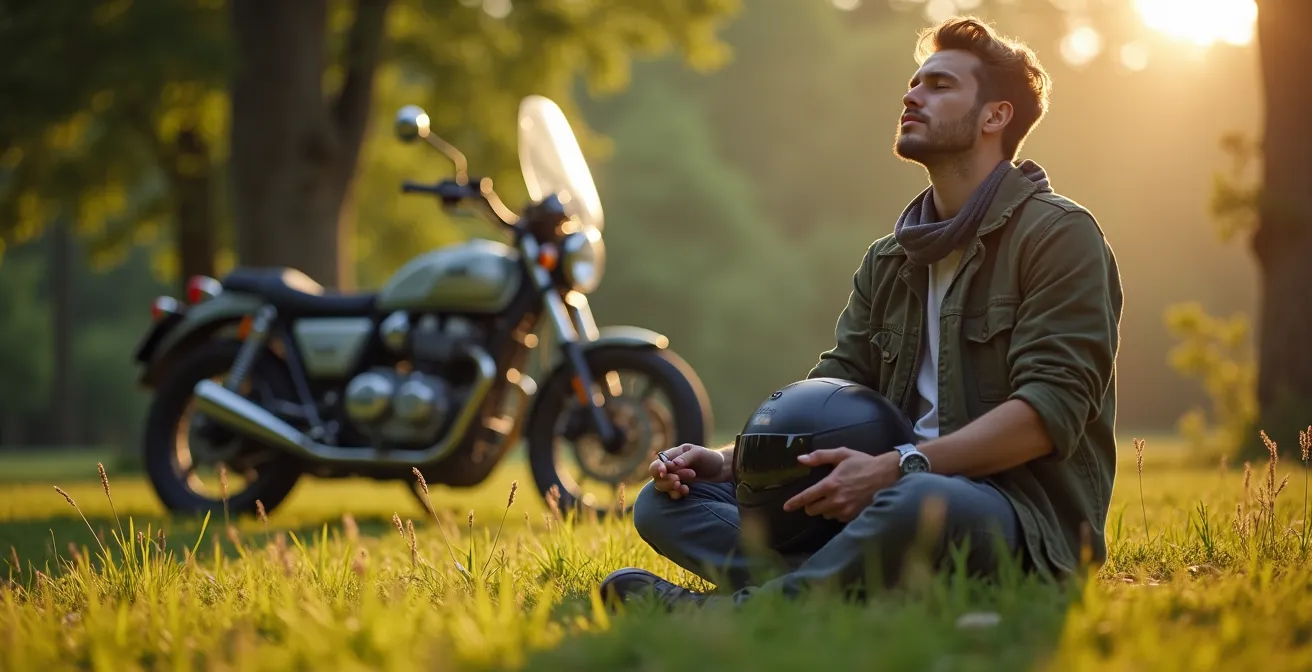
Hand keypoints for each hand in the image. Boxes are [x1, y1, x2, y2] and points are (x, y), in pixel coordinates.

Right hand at [648, 443, 727, 499]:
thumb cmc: (710, 457)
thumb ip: (685, 458)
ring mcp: (674, 477)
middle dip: (666, 480)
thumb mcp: (699, 453)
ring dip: (670, 487)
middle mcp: (670, 466)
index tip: (664, 472)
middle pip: (657, 476)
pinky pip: (672, 493)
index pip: (658, 462)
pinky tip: (686, 491)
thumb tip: (673, 465)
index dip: (658, 468)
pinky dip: (677, 493)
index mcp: (673, 454)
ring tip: (683, 486)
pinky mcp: (680, 487)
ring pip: (662, 485)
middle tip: (678, 480)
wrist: (722, 469)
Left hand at [782, 448, 900, 521]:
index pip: (807, 497)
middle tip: (817, 497)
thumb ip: (819, 456)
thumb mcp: (841, 454)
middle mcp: (836, 500)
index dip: (794, 503)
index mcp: (830, 484)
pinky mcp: (854, 516)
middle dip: (811, 505)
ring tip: (834, 498)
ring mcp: (845, 510)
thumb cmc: (863, 463)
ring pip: (826, 515)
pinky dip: (837, 513)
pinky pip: (838, 518)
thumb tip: (800, 459)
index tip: (786, 507)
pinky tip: (844, 503)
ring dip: (825, 509)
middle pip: (813, 511)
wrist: (887, 475)